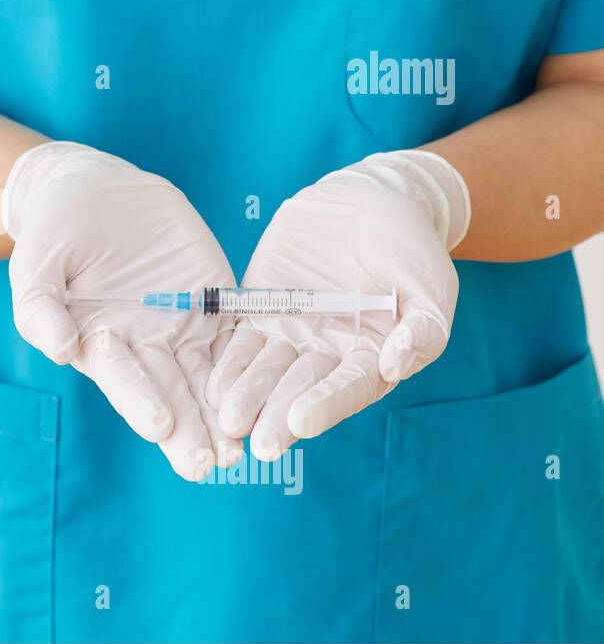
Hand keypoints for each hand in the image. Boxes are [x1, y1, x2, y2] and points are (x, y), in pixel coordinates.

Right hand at [3, 141, 239, 479]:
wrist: (91, 190)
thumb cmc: (53, 232)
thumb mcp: (34, 265)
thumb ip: (40, 309)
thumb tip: (58, 351)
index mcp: (101, 343)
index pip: (124, 379)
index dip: (141, 402)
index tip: (160, 427)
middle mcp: (145, 345)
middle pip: (172, 393)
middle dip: (191, 430)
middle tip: (210, 463)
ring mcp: (182, 326)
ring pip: (209, 378)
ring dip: (226, 414)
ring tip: (241, 447)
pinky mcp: (213, 302)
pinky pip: (240, 336)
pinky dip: (255, 365)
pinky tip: (272, 393)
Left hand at [207, 150, 470, 459]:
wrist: (369, 200)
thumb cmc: (410, 247)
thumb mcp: (430, 284)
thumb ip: (422, 329)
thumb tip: (395, 364)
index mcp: (370, 357)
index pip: (347, 388)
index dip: (325, 404)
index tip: (302, 422)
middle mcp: (326, 355)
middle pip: (299, 389)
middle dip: (278, 416)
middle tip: (260, 444)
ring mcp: (290, 334)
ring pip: (265, 371)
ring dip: (246, 396)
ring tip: (229, 419)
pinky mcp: (259, 310)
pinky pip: (239, 341)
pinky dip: (227, 364)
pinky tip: (212, 386)